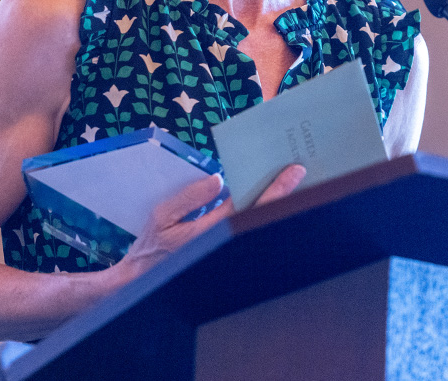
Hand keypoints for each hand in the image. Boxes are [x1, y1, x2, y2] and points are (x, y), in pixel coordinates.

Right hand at [114, 164, 307, 281]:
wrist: (145, 278)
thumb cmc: (153, 246)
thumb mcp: (163, 217)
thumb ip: (190, 198)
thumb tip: (219, 181)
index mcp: (211, 233)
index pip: (251, 208)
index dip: (275, 190)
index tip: (295, 172)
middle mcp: (225, 243)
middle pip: (263, 215)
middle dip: (284, 193)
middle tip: (302, 170)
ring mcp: (227, 248)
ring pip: (258, 223)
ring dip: (273, 202)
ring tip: (290, 179)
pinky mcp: (224, 249)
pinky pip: (248, 227)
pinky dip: (259, 210)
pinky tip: (265, 195)